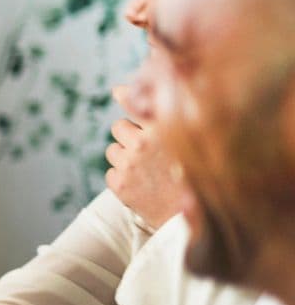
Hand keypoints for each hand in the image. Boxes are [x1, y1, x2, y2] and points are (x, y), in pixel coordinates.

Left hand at [105, 85, 186, 228]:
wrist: (193, 217)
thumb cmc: (191, 173)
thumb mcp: (182, 137)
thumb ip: (151, 111)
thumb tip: (116, 87)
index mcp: (164, 127)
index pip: (133, 102)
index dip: (130, 101)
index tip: (125, 99)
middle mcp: (144, 143)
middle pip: (118, 127)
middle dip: (129, 137)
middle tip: (149, 152)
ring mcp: (130, 164)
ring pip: (112, 150)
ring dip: (124, 157)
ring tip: (148, 170)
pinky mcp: (119, 184)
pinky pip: (110, 172)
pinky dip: (121, 177)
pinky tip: (142, 184)